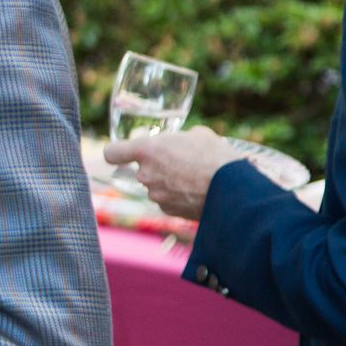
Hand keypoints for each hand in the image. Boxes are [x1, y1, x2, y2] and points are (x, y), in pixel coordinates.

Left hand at [104, 126, 242, 219]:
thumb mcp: (198, 135)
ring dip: (169, 183)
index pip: (112, 153)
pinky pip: (167, 201)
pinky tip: (197, 192)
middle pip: (141, 170)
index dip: (117, 152)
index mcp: (147, 150)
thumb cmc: (216, 156)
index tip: (124, 153)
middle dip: (157, 167)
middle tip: (182, 162)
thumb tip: (180, 143)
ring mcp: (155, 195)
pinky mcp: (168, 211)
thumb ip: (178, 139)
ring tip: (195, 178)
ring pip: (156, 186)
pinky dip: (178, 197)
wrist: (233, 189)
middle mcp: (145, 175)